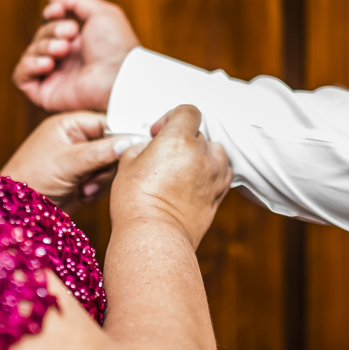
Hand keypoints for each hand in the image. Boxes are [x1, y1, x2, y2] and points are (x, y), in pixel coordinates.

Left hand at [1, 112, 127, 207]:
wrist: (17, 211)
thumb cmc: (32, 179)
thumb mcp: (69, 162)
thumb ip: (101, 152)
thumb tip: (129, 143)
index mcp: (68, 125)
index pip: (106, 122)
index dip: (121, 136)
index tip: (133, 149)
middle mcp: (75, 139)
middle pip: (112, 146)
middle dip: (106, 166)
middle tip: (94, 178)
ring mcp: (78, 160)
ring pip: (109, 166)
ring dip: (101, 181)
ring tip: (84, 189)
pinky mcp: (80, 179)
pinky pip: (103, 181)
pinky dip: (96, 190)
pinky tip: (81, 195)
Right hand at [13, 0, 140, 112]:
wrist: (119, 77)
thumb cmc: (116, 46)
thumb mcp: (100, 12)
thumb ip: (74, 0)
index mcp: (78, 43)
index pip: (50, 24)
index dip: (50, 14)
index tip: (58, 10)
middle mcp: (66, 61)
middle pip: (40, 36)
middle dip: (50, 30)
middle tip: (71, 32)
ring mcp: (55, 78)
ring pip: (30, 54)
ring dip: (43, 46)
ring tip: (63, 49)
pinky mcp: (45, 95)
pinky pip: (20, 76)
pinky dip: (29, 65)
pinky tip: (47, 63)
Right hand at [111, 106, 232, 249]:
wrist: (154, 238)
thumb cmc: (136, 202)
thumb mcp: (127, 165)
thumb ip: (141, 148)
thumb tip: (148, 148)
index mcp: (180, 139)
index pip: (188, 112)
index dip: (171, 118)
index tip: (158, 133)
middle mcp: (203, 154)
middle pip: (198, 133)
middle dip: (182, 140)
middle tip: (163, 156)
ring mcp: (215, 175)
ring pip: (215, 152)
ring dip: (201, 154)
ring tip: (182, 168)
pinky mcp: (219, 195)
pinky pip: (221, 173)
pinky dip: (211, 173)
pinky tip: (193, 183)